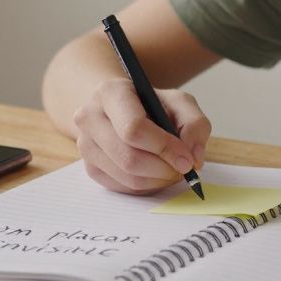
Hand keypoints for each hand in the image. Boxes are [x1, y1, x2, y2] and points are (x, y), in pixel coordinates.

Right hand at [73, 78, 211, 194]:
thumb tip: (193, 157)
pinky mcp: (90, 168)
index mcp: (110, 93)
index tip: (187, 159)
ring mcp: (86, 145)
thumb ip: (194, 124)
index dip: (164, 147)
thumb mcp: (179, 102)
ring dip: (158, 180)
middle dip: (163, 168)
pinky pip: (123, 188)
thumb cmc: (152, 105)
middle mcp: (90, 118)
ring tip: (172, 169)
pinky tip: (156, 172)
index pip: (133, 128)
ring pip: (127, 177)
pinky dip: (147, 186)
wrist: (123, 111)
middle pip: (129, 157)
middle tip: (183, 168)